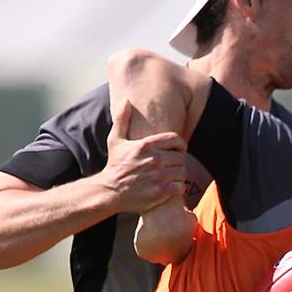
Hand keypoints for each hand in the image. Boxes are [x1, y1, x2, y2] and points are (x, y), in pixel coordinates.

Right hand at [103, 98, 187, 213]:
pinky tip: (172, 188)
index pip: (176, 139)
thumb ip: (122, 119)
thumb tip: (125, 99)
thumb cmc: (115, 165)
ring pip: (182, 172)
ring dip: (179, 175)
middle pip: (181, 157)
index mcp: (146, 145)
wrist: (109, 191)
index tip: (178, 150)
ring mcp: (158, 176)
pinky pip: (181, 187)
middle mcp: (154, 159)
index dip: (180, 144)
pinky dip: (179, 188)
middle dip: (178, 161)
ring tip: (172, 176)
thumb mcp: (115, 140)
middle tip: (172, 166)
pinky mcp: (160, 192)